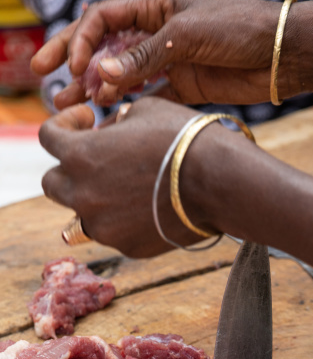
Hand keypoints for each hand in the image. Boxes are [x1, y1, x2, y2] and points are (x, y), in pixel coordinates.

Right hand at [31, 0, 281, 109]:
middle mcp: (157, 35)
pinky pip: (146, 98)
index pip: (103, 21)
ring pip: (122, 77)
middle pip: (105, 48)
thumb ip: (144, 57)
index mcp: (154, 9)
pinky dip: (128, 108)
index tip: (72, 65)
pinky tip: (109, 119)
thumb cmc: (237, 29)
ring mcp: (168, 63)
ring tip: (71, 108)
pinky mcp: (183, 88)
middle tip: (46, 80)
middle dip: (75, 62)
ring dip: (97, 91)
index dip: (81, 41)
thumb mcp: (186, 36)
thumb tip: (100, 77)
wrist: (279, 55)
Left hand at [39, 97, 217, 256]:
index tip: (86, 120)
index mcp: (81, 155)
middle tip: (96, 159)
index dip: (65, 124)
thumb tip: (107, 131)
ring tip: (121, 186)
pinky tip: (145, 206)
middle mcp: (83, 195)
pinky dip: (121, 220)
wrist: (219, 183)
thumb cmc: (185, 138)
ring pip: (81, 213)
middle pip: (53, 184)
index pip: (48, 137)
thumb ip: (115, 122)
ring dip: (93, 198)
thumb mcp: (145, 111)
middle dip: (70, 168)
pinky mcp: (126, 246)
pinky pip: (112, 232)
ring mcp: (103, 226)